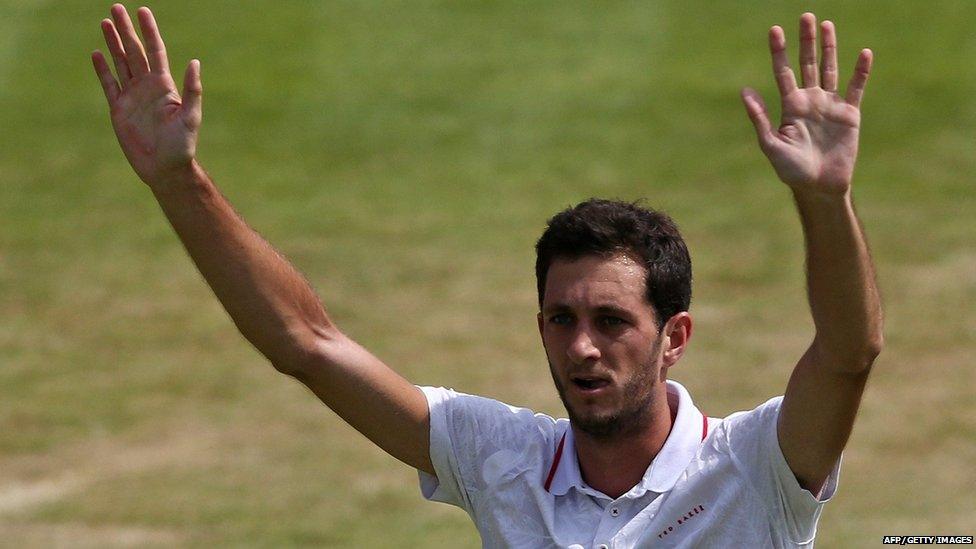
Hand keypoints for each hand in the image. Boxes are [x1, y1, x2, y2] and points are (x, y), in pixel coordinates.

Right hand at [92, 4, 200, 185]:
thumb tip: (194, 62)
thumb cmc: (182, 145)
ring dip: (113, 44)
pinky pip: (109, 85)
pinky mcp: (119, 110)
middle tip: (116, 8)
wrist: (165, 169)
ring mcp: (132, 97)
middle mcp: (147, 87)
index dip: (149, 31)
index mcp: (165, 86)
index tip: (142, 11)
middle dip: (126, 30)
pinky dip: (103, 70)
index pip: (155, 51)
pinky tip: (97, 54)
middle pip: (134, 52)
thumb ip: (192, 89)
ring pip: (121, 63)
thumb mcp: (190, 116)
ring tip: (105, 23)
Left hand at [741, 13, 871, 194]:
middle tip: (805, 16)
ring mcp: (830, 105)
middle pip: (807, 64)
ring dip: (829, 48)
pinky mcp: (849, 114)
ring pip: (829, 69)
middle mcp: (810, 101)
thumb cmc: (791, 170)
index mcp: (790, 106)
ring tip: (826, 25)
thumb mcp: (771, 145)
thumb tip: (744, 91)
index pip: (783, 72)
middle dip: (806, 41)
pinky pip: (855, 88)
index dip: (779, 52)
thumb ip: (759, 118)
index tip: (775, 30)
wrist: (819, 187)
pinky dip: (860, 72)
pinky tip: (864, 53)